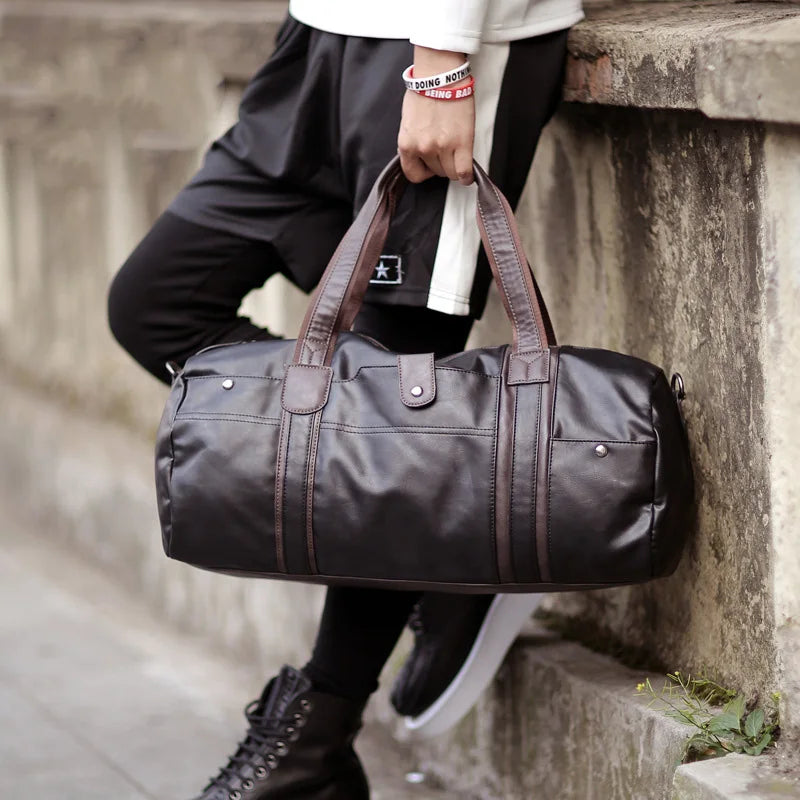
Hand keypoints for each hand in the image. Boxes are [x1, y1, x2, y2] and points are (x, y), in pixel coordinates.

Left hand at [397, 46, 474, 185]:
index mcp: (406, 144)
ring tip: (456, 153)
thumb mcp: (408, 121)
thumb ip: (413, 141)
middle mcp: (423, 148)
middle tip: (446, 150)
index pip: (413, 175)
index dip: (424, 171)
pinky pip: (463, 171)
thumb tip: (420, 154)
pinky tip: (468, 174)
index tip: (429, 165)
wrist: (440, 73)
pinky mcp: (461, 143)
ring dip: (454, 166)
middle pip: (435, 172)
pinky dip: (467, 176)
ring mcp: (442, 146)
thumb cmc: (425, 91)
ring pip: (450, 173)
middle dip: (441, 164)